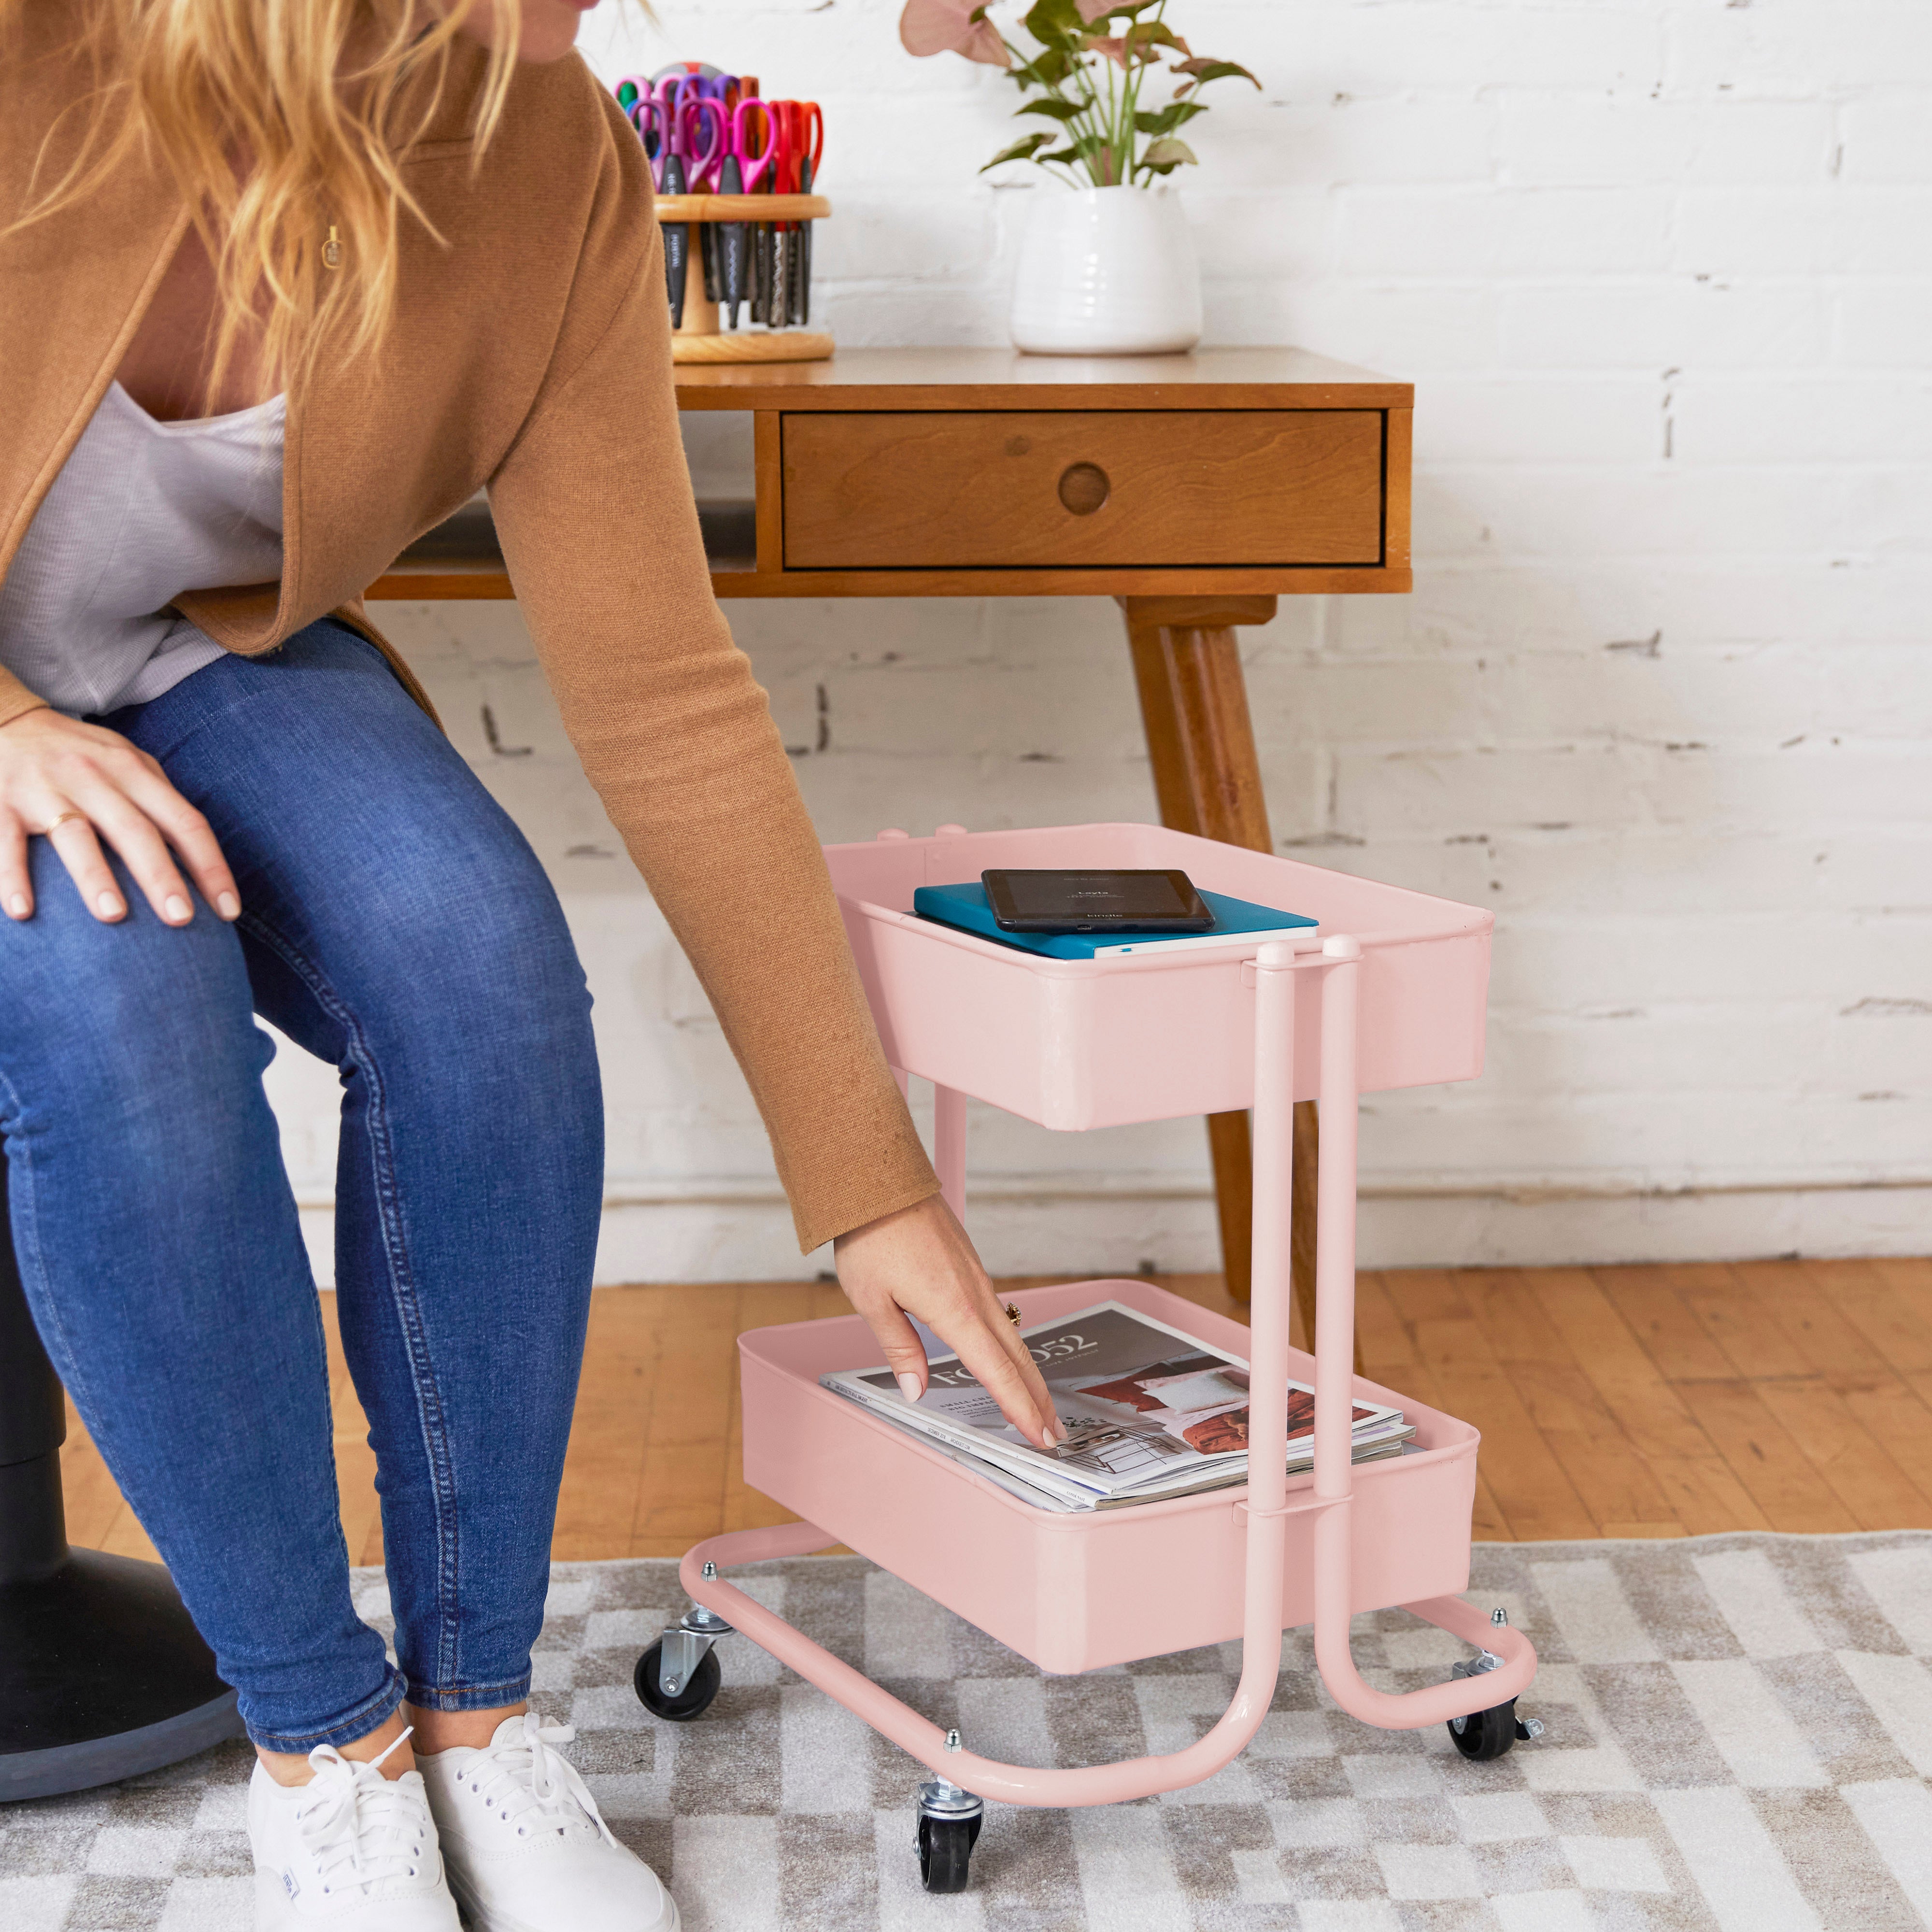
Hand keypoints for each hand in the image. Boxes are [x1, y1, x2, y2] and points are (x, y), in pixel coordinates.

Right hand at [0, 708, 239, 925]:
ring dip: (95, 876)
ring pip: (75, 835)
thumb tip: (202, 861)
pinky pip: (6, 842)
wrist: (7, 720)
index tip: (229, 911)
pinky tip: (22, 911)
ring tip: (114, 916)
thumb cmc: (82, 754)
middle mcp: (93, 778)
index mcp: (134, 772)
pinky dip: (11, 876)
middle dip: (161, 876)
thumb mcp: (128, 762)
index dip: (211, 866)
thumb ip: (162, 802)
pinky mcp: (0, 801)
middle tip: (182, 920)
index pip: (185, 822)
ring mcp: (45, 789)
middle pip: (135, 830)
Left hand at [835, 1193, 1061, 1449]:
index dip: (1019, 1407)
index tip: (1039, 1436)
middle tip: (1054, 1434)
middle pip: (1017, 1357)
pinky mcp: (970, 1267)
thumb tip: (916, 1389)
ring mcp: (977, 1279)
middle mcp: (975, 1295)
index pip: (996, 1370)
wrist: (879, 1180)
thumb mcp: (872, 1300)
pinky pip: (999, 1315)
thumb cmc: (871, 1235)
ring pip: (1012, 1335)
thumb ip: (899, 1348)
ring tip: (1039, 1404)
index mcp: (954, 1309)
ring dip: (1028, 1374)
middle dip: (1038, 1399)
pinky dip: (1011, 1346)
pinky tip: (1007, 1356)